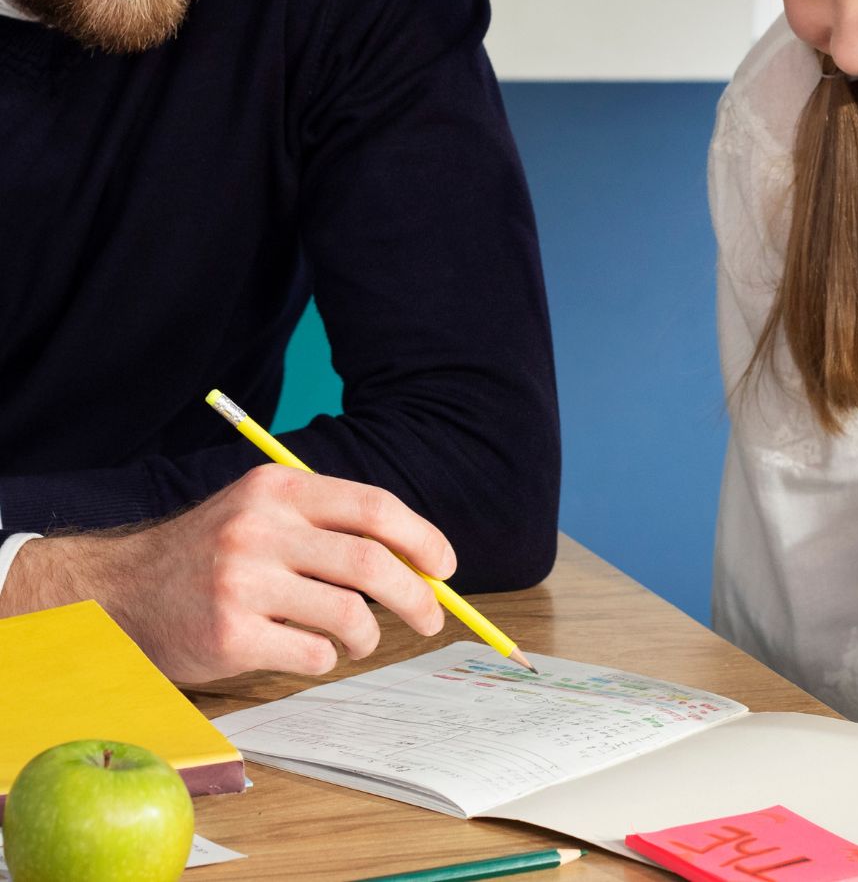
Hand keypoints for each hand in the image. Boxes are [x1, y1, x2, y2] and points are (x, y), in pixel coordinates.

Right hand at [0, 465, 456, 681]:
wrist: (123, 592)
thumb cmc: (212, 554)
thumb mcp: (262, 513)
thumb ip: (329, 526)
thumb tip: (419, 561)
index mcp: (277, 488)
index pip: (372, 507)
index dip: (421, 538)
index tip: (446, 567)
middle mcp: (259, 528)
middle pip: (371, 563)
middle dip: (416, 596)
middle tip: (430, 618)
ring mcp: (242, 582)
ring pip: (348, 615)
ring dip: (366, 635)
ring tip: (354, 638)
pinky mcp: (230, 635)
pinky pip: (313, 655)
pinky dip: (323, 658)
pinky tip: (300, 648)